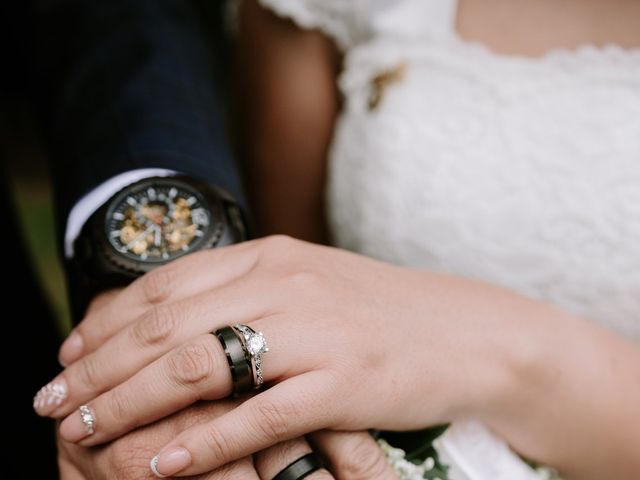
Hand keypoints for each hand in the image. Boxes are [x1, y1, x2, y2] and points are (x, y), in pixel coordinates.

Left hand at [40, 236, 517, 475]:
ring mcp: (314, 332)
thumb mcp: (308, 284)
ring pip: (196, 368)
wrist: (468, 332)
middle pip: (166, 326)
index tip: (68, 352)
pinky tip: (157, 464)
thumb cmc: (381, 312)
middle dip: (97, 366)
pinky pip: (255, 416)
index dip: (106, 319)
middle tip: (51, 400)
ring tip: (82, 433)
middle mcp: (285, 284)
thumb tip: (174, 321)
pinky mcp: (343, 383)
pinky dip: (200, 443)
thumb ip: (245, 293)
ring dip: (129, 403)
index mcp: (272, 256)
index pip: (165, 283)